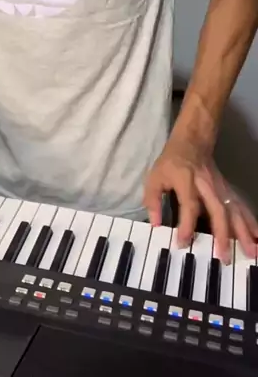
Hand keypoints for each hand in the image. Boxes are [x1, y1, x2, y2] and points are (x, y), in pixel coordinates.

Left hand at [144, 138, 257, 261]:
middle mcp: (207, 186)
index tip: (183, 243)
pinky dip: (251, 222)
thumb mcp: (154, 177)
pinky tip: (257, 237)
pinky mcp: (228, 190)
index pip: (189, 205)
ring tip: (251, 251)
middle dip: (223, 234)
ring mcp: (220, 188)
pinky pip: (240, 207)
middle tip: (224, 257)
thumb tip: (155, 224)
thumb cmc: (171, 163)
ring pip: (234, 210)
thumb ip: (152, 200)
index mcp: (186, 182)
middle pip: (218, 210)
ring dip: (243, 231)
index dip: (187, 224)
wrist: (192, 143)